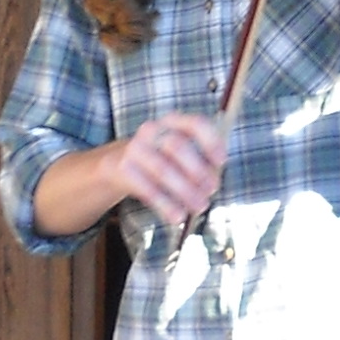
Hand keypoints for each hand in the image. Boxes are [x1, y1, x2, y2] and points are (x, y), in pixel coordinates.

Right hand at [108, 112, 226, 222]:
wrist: (117, 163)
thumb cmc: (160, 158)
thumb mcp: (179, 153)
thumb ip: (200, 163)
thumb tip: (214, 181)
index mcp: (173, 122)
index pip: (195, 124)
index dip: (210, 141)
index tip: (222, 162)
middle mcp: (153, 130)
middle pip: (178, 146)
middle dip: (198, 170)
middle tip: (212, 190)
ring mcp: (136, 148)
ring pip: (163, 169)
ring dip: (185, 191)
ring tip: (200, 207)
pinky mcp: (125, 169)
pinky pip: (148, 189)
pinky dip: (165, 205)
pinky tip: (178, 217)